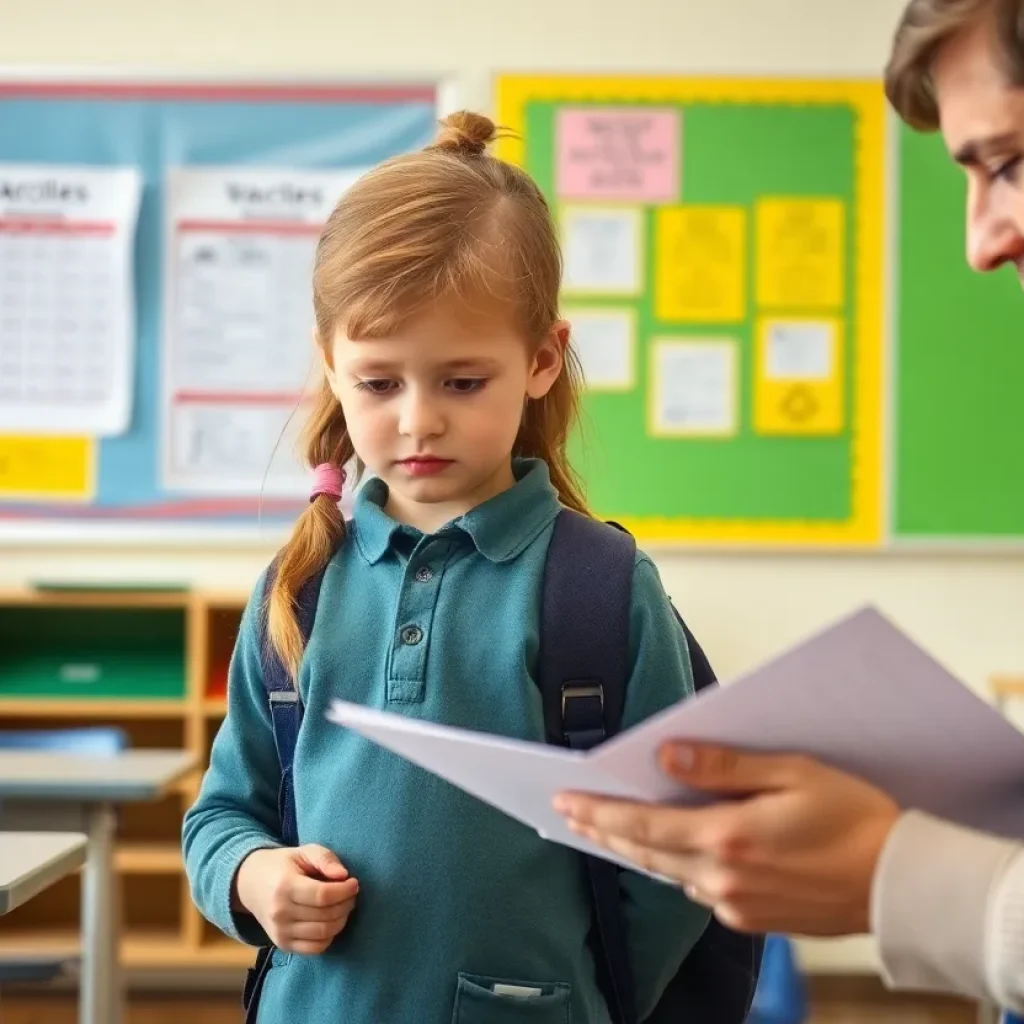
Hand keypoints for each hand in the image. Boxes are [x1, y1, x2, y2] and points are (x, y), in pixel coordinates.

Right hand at [235, 844, 358, 953]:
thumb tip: (343, 875)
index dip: (344, 891)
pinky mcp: (283, 945)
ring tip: (344, 906)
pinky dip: (330, 937)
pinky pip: (315, 949)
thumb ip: (325, 858)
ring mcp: (280, 932)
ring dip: (342, 920)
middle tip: (352, 894)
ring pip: (323, 933)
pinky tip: (331, 921)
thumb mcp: (303, 852)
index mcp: (285, 886)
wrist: (251, 884)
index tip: (354, 883)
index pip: (323, 895)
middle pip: (326, 915)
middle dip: (347, 904)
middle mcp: (280, 913)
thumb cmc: (283, 865)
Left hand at [554, 744, 900, 936]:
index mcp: (727, 836)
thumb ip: (722, 765)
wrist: (900, 882)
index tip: (565, 801)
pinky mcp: (753, 919)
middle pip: (645, 852)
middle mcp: (722, 877)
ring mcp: (736, 903)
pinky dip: (676, 868)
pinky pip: (699, 891)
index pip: (642, 824)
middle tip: (570, 815)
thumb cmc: (853, 818)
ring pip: (668, 873)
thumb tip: (666, 755)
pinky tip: (671, 852)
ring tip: (608, 828)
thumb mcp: (790, 772)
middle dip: (604, 831)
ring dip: (638, 849)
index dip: (598, 812)